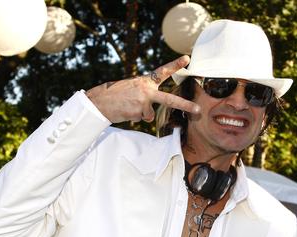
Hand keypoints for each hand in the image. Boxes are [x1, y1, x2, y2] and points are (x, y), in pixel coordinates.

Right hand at [85, 55, 199, 123]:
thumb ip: (145, 94)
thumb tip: (151, 114)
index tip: (187, 58)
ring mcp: (143, 102)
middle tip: (198, 110)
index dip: (175, 65)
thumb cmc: (115, 95)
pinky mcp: (138, 112)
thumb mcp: (132, 88)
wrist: (98, 102)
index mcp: (145, 81)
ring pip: (149, 114)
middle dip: (185, 106)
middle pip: (170, 100)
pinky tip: (124, 111)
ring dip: (139, 113)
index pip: (162, 71)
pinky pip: (141, 118)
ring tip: (127, 106)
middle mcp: (146, 90)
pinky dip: (133, 117)